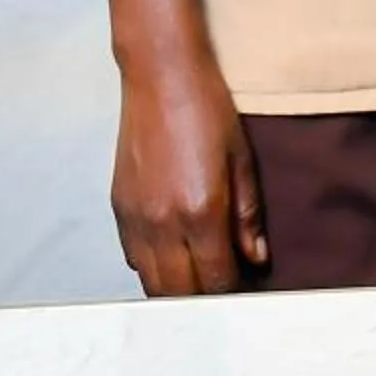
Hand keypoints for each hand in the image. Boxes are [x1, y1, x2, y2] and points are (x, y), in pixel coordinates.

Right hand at [112, 57, 268, 294]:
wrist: (160, 75)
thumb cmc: (206, 109)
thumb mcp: (242, 160)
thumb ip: (248, 215)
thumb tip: (256, 257)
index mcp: (201, 211)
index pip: (216, 279)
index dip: (234, 291)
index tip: (246, 287)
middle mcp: (163, 222)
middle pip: (180, 293)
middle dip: (204, 299)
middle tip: (223, 288)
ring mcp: (136, 218)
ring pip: (151, 283)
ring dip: (175, 289)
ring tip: (199, 278)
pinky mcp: (119, 209)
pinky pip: (133, 258)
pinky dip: (153, 267)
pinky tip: (172, 254)